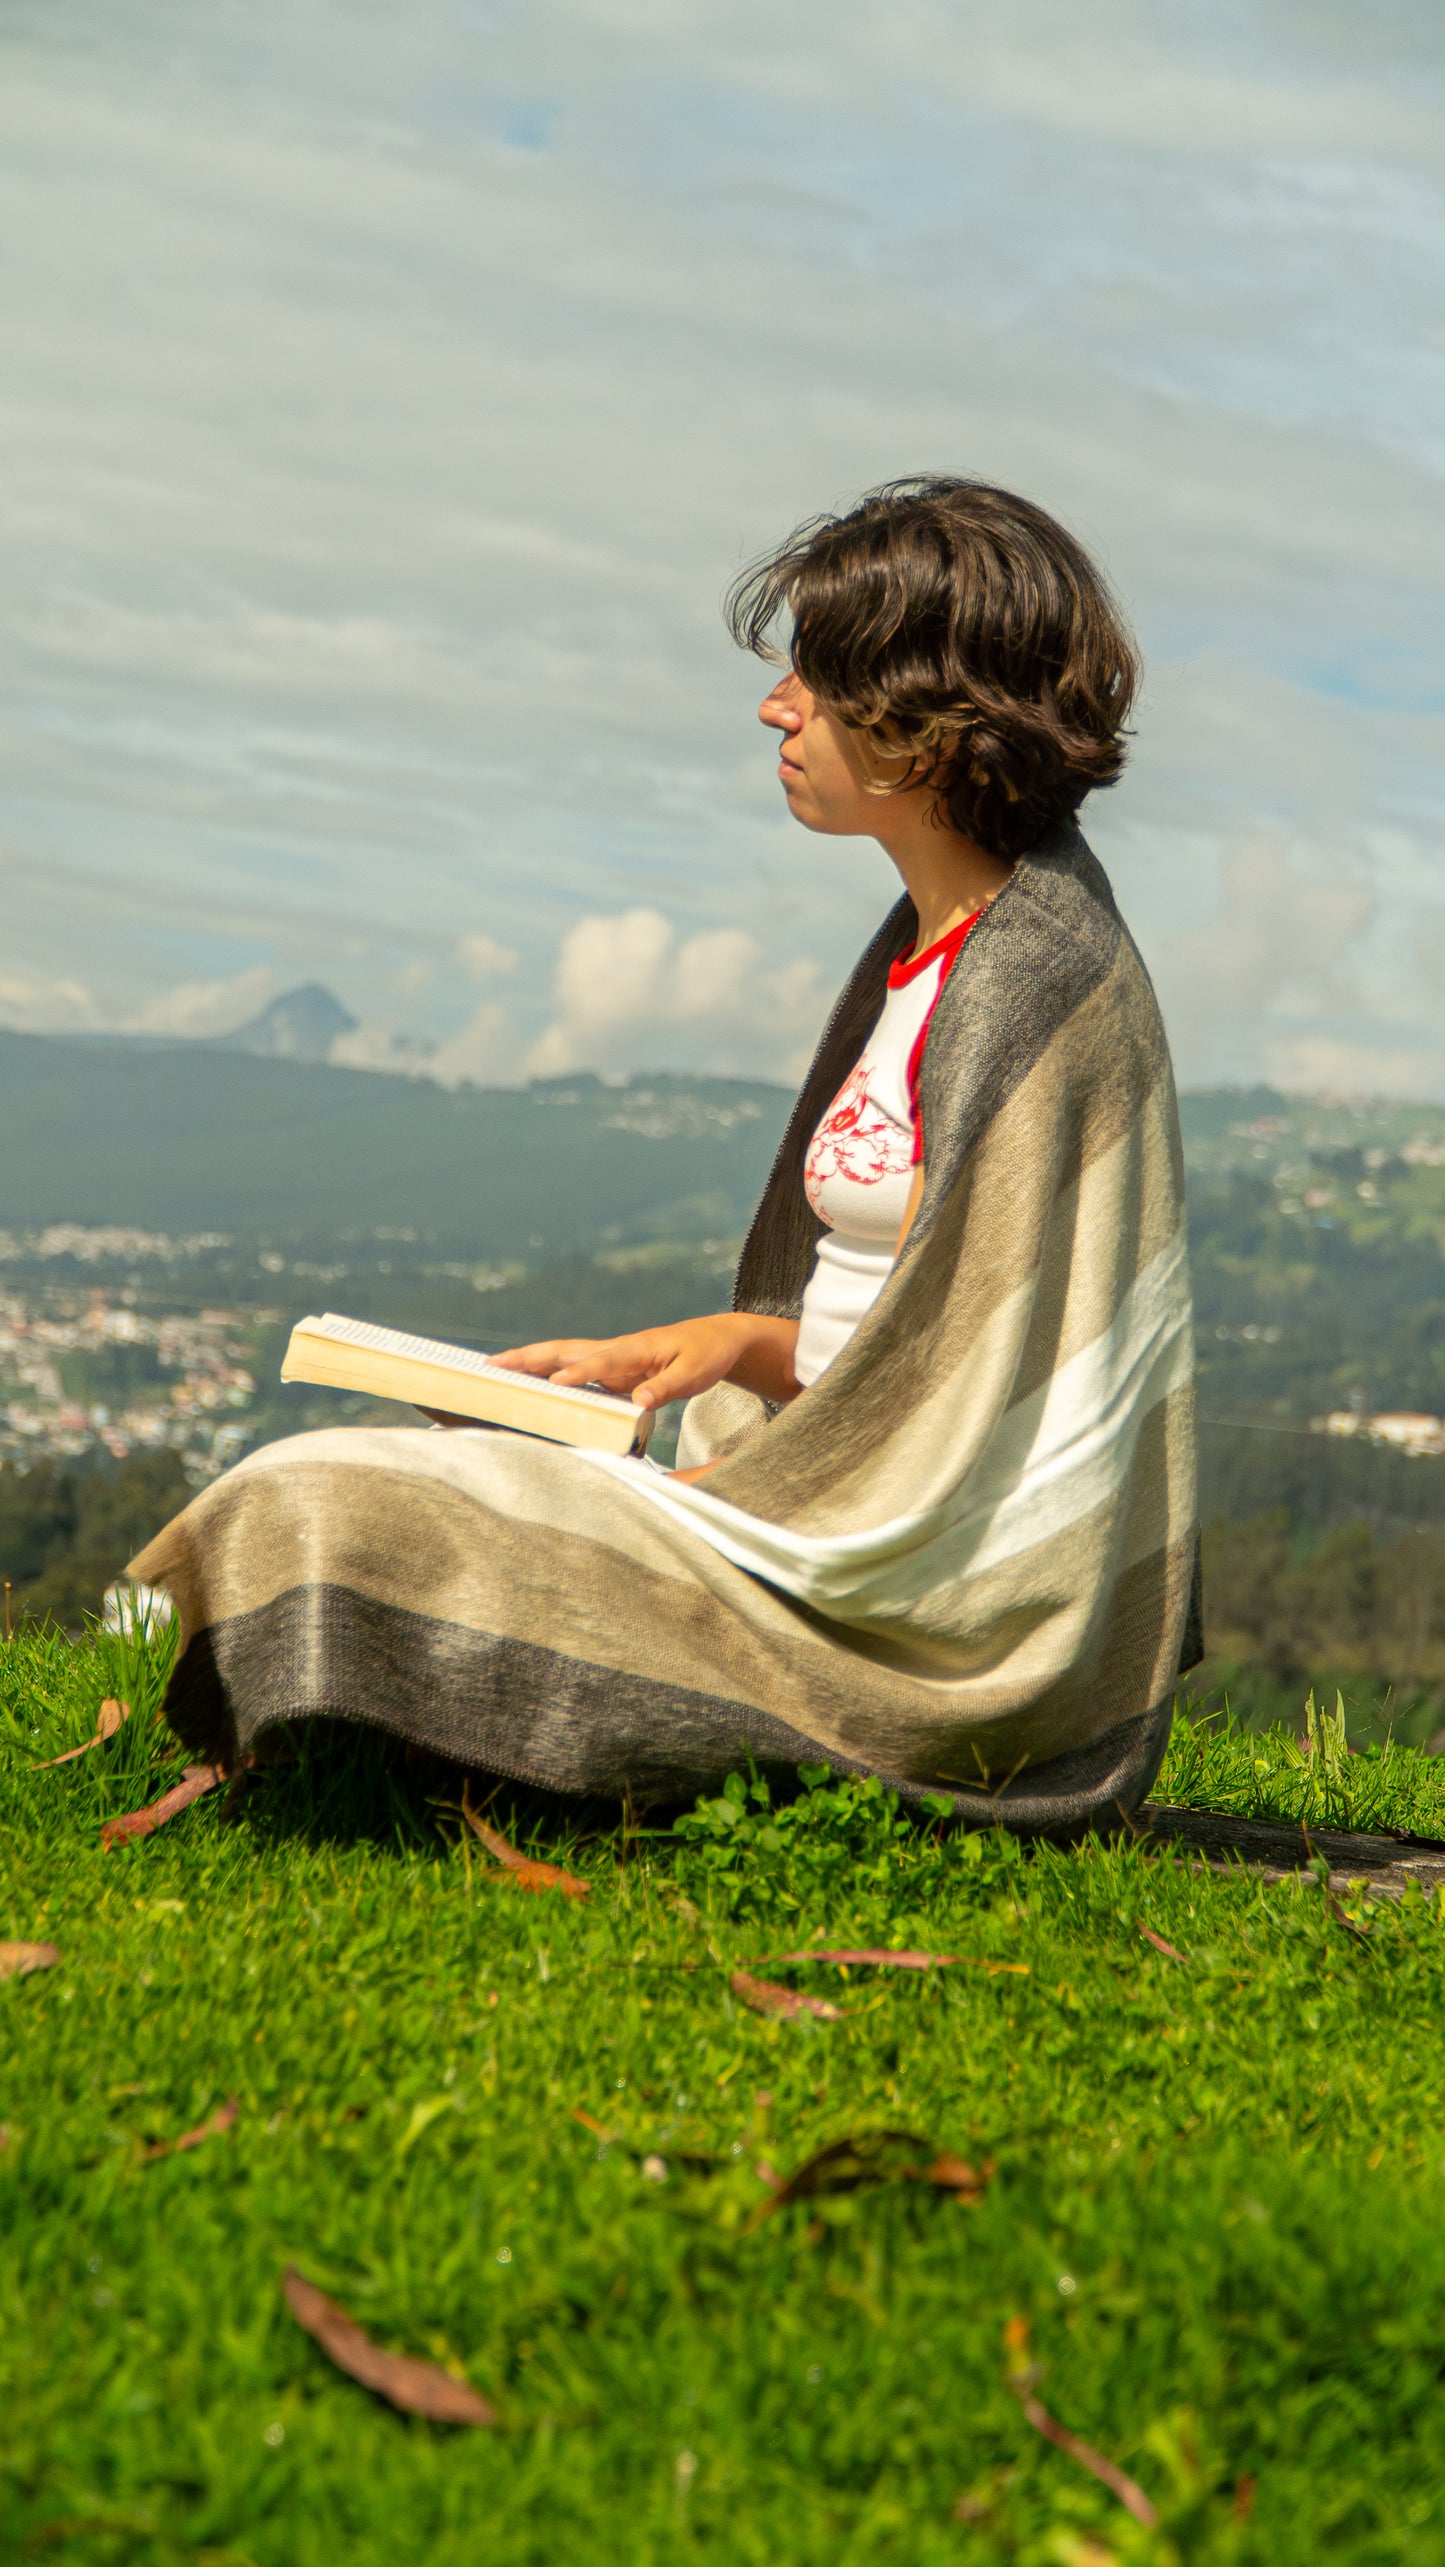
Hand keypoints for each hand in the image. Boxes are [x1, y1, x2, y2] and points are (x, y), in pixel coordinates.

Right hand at [494, 1312, 799, 1411]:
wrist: (714, 1338)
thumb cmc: (705, 1355)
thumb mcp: (694, 1374)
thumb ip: (667, 1387)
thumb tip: (641, 1403)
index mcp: (635, 1349)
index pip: (601, 1361)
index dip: (578, 1373)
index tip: (555, 1385)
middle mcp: (615, 1350)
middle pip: (564, 1351)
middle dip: (529, 1357)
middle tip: (492, 1365)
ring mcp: (609, 1357)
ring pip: (561, 1355)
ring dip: (528, 1360)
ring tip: (494, 1368)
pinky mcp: (609, 1367)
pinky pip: (570, 1368)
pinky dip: (544, 1371)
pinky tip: (527, 1383)